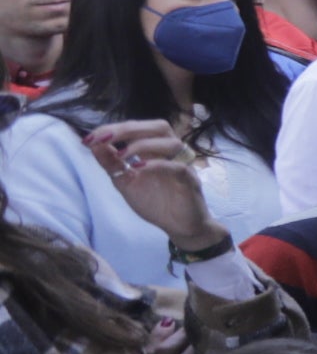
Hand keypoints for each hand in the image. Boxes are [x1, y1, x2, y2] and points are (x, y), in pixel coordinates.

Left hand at [87, 121, 208, 243]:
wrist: (179, 226)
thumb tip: (93, 144)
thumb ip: (112, 164)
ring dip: (143, 144)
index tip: (90, 138)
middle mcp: (171, 153)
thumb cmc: (155, 202)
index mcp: (155, 150)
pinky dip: (157, 165)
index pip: (137, 129)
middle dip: (128, 129)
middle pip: (158, 127)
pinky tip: (139, 168)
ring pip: (170, 142)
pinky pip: (178, 167)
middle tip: (104, 138)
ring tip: (121, 155)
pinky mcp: (190, 180)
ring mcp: (183, 165)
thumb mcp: (125, 182)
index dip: (113, 129)